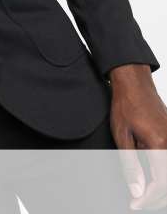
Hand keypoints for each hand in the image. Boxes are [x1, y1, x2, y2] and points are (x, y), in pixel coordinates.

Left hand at [109, 64, 166, 209]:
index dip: (148, 199)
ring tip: (144, 195)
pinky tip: (151, 179)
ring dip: (161, 189)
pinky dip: (163, 175)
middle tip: (139, 202)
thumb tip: (137, 190)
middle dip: (156, 198)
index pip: (161, 185)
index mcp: (161, 145)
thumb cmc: (126, 104)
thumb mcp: (122, 136)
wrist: (134, 83)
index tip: (135, 204)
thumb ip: (131, 165)